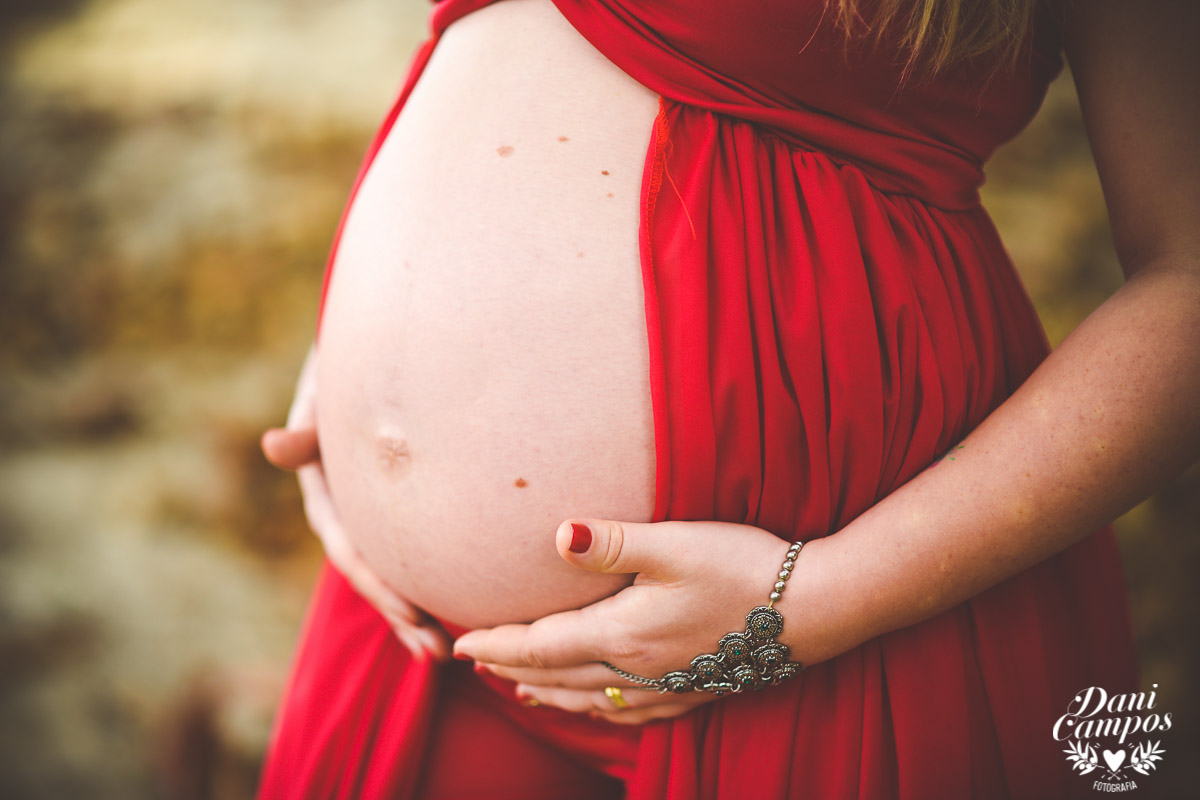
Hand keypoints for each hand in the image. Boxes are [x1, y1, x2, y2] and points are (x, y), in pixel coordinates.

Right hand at [261, 346, 451, 661]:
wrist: (374, 348)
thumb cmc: (349, 365)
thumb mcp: (325, 390)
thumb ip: (308, 425)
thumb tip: (274, 447)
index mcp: (325, 490)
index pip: (348, 546)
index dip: (378, 583)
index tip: (414, 612)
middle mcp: (347, 509)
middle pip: (373, 572)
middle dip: (402, 614)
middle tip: (439, 653)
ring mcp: (372, 513)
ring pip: (393, 570)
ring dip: (414, 611)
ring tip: (445, 652)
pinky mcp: (397, 508)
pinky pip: (412, 550)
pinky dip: (430, 580)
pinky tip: (458, 610)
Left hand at [452, 518, 798, 723]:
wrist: (812, 608)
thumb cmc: (742, 567)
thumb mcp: (674, 544)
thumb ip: (613, 542)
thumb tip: (558, 535)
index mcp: (622, 634)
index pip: (540, 645)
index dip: (498, 644)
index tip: (460, 642)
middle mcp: (637, 670)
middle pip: (556, 676)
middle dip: (511, 669)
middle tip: (476, 662)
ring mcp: (667, 686)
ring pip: (587, 699)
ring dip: (546, 692)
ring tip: (519, 688)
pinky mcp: (693, 689)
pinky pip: (626, 711)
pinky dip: (593, 708)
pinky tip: (595, 704)